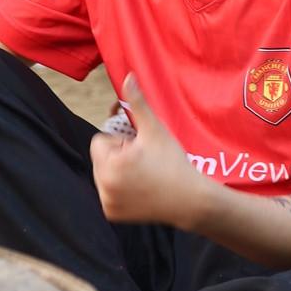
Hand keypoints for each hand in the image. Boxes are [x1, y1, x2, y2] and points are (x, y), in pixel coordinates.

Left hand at [89, 73, 204, 227]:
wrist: (190, 200)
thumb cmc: (173, 162)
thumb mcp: (155, 129)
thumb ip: (137, 103)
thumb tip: (127, 76)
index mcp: (110, 164)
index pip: (100, 141)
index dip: (120, 140)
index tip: (139, 147)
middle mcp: (103, 186)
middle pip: (100, 158)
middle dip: (117, 155)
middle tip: (143, 160)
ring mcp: (107, 202)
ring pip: (103, 175)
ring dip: (117, 170)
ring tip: (143, 173)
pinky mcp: (112, 214)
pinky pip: (108, 193)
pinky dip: (119, 189)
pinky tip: (140, 188)